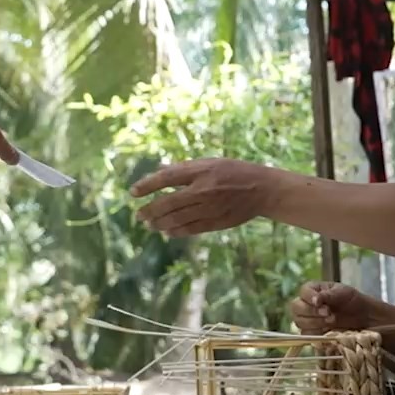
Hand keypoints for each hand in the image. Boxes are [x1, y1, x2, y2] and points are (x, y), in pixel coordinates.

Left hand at [131, 159, 274, 236]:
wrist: (262, 189)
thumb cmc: (233, 171)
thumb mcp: (210, 162)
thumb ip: (185, 168)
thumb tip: (159, 171)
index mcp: (201, 170)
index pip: (167, 178)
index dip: (147, 185)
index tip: (132, 192)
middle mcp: (204, 189)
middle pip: (169, 202)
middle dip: (149, 210)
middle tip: (138, 215)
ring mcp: (210, 207)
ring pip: (178, 218)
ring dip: (159, 223)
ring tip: (149, 225)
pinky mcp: (217, 221)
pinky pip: (191, 229)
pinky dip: (176, 231)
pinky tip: (166, 231)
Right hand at [289, 281, 373, 333]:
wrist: (364, 317)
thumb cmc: (353, 300)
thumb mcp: (343, 292)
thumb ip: (328, 295)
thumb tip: (315, 300)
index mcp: (312, 290)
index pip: (302, 292)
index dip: (309, 298)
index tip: (321, 303)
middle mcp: (306, 304)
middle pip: (296, 308)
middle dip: (312, 312)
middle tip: (328, 314)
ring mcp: (307, 319)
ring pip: (300, 322)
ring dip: (315, 323)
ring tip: (332, 321)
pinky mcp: (312, 333)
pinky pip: (307, 335)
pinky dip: (316, 334)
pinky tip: (328, 331)